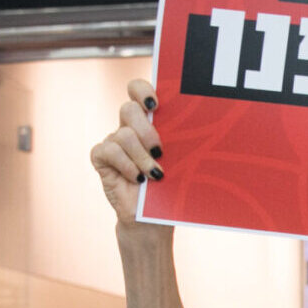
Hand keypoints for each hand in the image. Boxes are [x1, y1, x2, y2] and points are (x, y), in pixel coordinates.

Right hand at [89, 79, 167, 244]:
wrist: (152, 217)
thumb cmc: (171, 186)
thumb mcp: (181, 161)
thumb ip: (182, 142)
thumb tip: (206, 128)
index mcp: (149, 120)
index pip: (137, 89)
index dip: (142, 89)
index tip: (155, 103)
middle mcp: (129, 127)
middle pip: (128, 109)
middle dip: (146, 130)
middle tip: (160, 151)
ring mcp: (114, 141)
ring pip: (122, 134)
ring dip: (141, 157)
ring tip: (155, 175)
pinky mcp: (101, 158)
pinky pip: (108, 151)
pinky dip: (125, 165)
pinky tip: (138, 179)